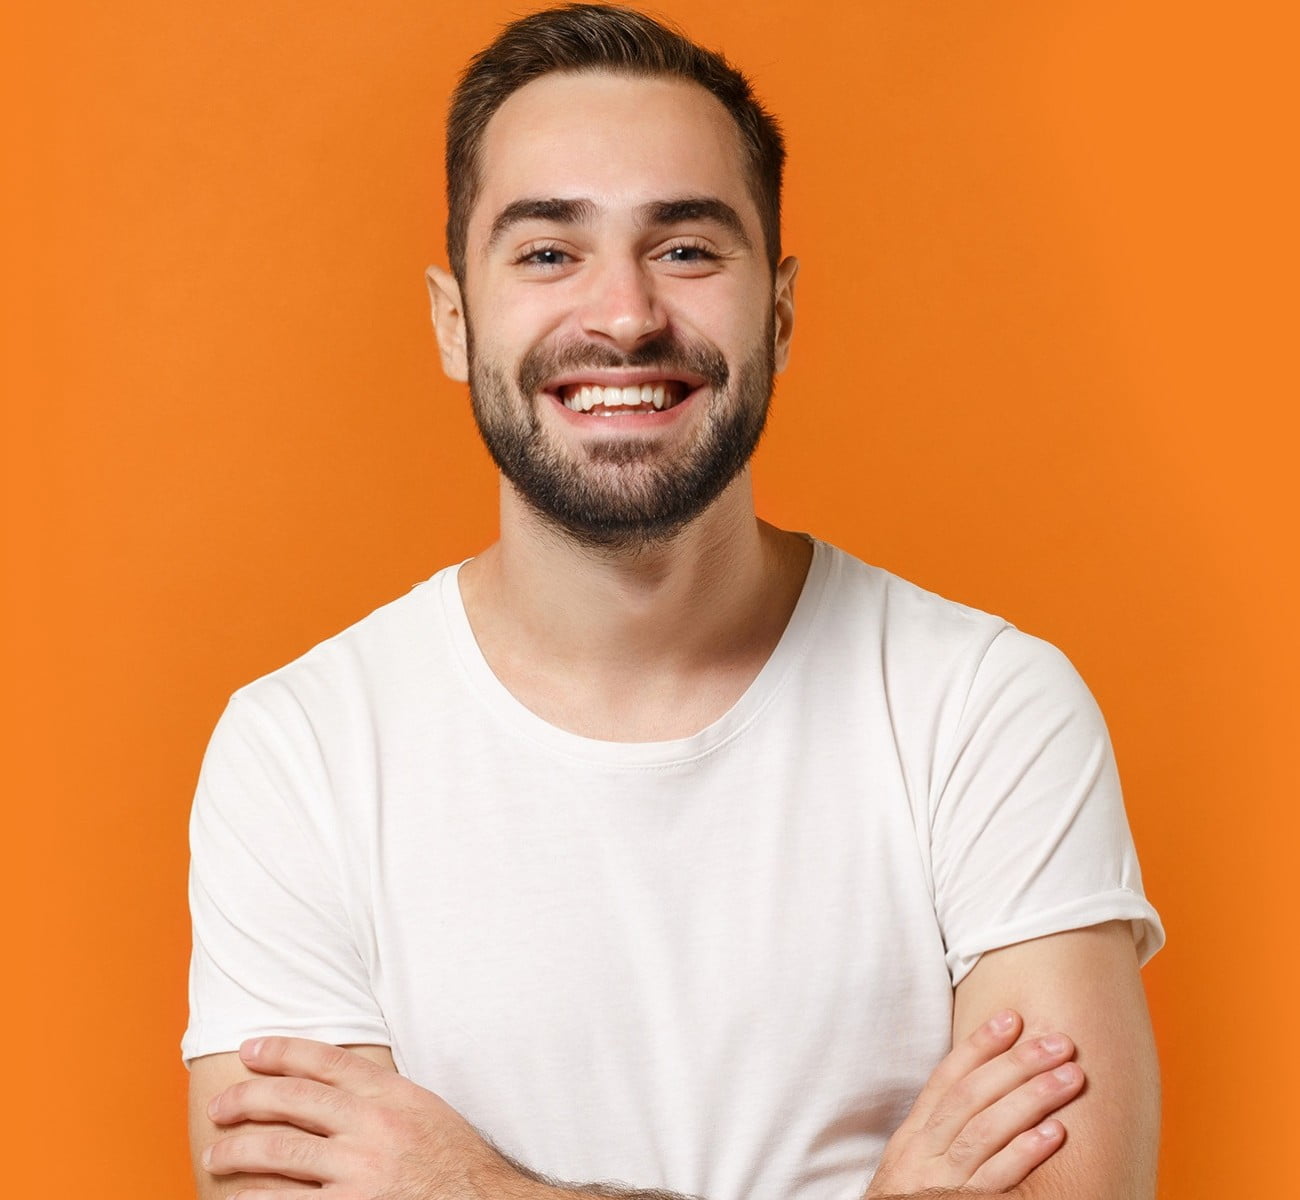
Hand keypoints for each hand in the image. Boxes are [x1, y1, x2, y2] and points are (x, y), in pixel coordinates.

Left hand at [204, 1036, 530, 1199]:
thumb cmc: (454, 1162)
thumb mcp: (424, 1110)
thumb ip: (381, 1096)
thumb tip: (329, 1082)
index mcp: (392, 1097)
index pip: (326, 1062)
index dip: (282, 1051)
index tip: (251, 1050)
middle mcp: (373, 1129)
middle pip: (293, 1101)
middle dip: (248, 1099)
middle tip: (221, 1106)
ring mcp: (359, 1175)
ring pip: (280, 1154)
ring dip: (240, 1150)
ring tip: (217, 1152)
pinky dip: (258, 1198)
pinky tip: (239, 1196)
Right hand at [864, 1009, 1084, 1196]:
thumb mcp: (913, 1161)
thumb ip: (942, 1130)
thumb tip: (988, 1088)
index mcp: (912, 1134)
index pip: (946, 1078)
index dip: (979, 1046)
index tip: (1013, 1017)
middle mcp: (922, 1152)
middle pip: (971, 1097)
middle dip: (1016, 1065)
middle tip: (1059, 1043)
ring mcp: (940, 1181)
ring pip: (985, 1130)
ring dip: (1031, 1099)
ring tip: (1069, 1077)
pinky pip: (995, 1178)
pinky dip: (1024, 1152)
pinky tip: (1055, 1133)